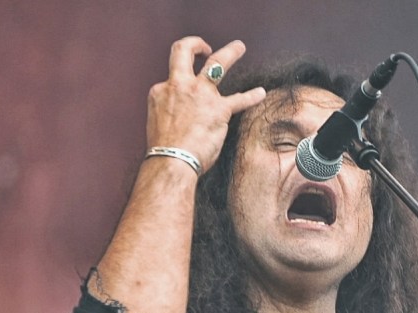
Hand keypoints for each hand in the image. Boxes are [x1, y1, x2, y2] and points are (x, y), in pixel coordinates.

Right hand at [146, 37, 266, 172]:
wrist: (171, 161)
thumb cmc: (164, 150)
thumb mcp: (157, 121)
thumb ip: (169, 110)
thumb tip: (181, 115)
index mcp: (161, 90)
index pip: (173, 79)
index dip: (179, 86)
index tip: (184, 90)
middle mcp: (180, 85)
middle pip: (184, 51)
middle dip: (196, 44)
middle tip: (206, 46)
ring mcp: (201, 94)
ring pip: (217, 63)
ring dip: (230, 52)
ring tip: (239, 47)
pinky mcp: (219, 109)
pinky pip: (240, 99)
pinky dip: (251, 96)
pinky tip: (260, 93)